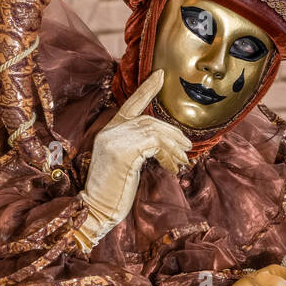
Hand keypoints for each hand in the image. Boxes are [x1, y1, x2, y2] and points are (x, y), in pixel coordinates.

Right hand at [75, 70, 191, 250]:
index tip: (161, 75)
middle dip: (172, 132)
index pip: (130, 104)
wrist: (96, 209)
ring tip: (184, 159)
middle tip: (188, 146)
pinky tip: (174, 166)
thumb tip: (163, 143)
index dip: (147, 89)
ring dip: (174, 146)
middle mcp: (109, 131)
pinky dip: (169, 154)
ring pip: (154, 132)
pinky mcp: (123, 152)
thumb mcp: (125, 163)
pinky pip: (155, 144)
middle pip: (148, 120)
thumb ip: (137, 147)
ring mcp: (114, 139)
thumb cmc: (113, 191)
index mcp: (108, 131)